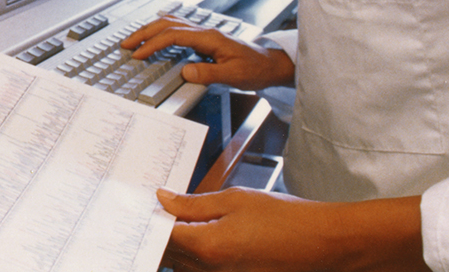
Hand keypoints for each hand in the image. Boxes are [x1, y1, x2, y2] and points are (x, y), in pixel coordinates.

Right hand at [120, 16, 293, 91]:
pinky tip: (156, 33)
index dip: (153, 44)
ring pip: (171, 23)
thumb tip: (185, 72)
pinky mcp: (204, 38)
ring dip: (151, 29)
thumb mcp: (234, 76)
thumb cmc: (256, 69)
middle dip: (144, 33)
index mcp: (209, 38)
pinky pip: (177, 27)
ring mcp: (204, 33)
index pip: (173, 36)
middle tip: (126, 43)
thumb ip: (209, 73)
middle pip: (167, 24)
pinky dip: (161, 29)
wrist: (271, 64)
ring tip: (135, 38)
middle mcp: (205, 32)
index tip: (138, 54)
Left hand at [156, 188, 428, 271]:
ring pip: (183, 267)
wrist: (325, 243)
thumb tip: (162, 200)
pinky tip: (201, 236)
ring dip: (176, 247)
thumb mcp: (235, 200)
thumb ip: (193, 203)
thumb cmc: (286, 219)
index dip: (148, 219)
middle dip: (159, 233)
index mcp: (208, 247)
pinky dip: (195, 257)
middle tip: (153, 209)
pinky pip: (202, 271)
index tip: (139, 204)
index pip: (162, 237)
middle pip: (169, 255)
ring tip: (177, 220)